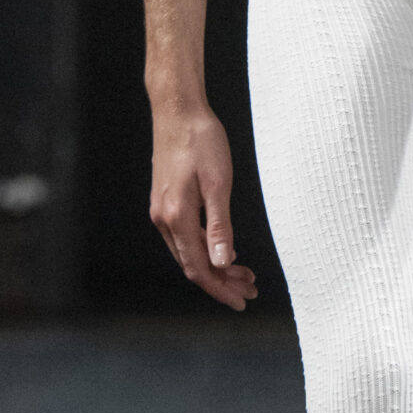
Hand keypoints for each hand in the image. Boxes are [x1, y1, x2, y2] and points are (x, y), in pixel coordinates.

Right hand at [149, 101, 257, 307]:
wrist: (178, 110)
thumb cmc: (201, 140)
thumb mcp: (218, 184)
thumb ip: (219, 226)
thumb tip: (223, 262)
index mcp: (176, 217)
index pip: (199, 268)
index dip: (220, 289)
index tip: (241, 302)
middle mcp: (164, 219)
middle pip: (193, 265)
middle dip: (222, 282)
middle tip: (250, 290)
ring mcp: (162, 211)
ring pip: (189, 252)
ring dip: (216, 267)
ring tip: (243, 274)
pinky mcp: (166, 202)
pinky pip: (184, 238)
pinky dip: (206, 249)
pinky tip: (224, 250)